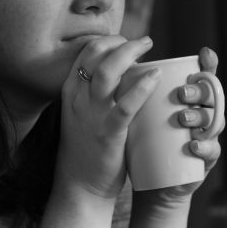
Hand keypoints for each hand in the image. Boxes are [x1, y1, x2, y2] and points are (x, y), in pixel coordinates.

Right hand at [54, 36, 159, 200]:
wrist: (78, 187)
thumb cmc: (86, 148)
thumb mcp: (82, 113)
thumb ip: (95, 92)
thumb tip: (124, 72)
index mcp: (71, 91)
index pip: (87, 52)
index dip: (108, 40)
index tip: (126, 41)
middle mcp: (78, 98)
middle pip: (97, 54)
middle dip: (121, 41)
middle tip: (144, 42)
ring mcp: (92, 115)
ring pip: (108, 72)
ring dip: (130, 53)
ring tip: (149, 48)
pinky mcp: (108, 133)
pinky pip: (125, 105)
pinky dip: (141, 87)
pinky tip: (155, 76)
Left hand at [143, 46, 223, 206]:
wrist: (152, 180)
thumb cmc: (145, 137)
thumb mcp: (140, 110)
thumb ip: (135, 88)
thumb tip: (118, 59)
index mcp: (189, 97)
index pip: (203, 76)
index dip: (209, 64)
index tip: (204, 52)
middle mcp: (202, 112)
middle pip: (210, 95)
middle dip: (198, 90)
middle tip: (182, 92)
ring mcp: (206, 136)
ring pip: (213, 121)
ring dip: (199, 117)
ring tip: (183, 118)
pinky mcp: (205, 160)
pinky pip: (211, 152)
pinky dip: (203, 147)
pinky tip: (193, 146)